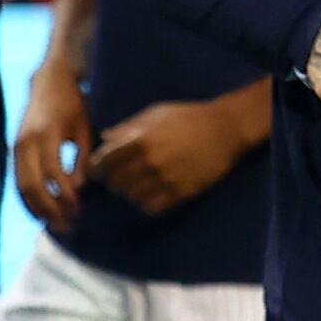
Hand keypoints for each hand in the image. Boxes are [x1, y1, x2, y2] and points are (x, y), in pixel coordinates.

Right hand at [12, 57, 91, 230]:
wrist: (49, 83)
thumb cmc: (73, 106)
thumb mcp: (85, 128)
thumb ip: (83, 158)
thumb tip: (79, 188)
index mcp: (47, 133)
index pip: (53, 173)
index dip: (66, 195)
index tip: (79, 209)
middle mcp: (26, 141)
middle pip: (33, 185)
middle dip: (50, 209)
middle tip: (68, 224)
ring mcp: (16, 146)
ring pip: (21, 187)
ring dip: (38, 209)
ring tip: (57, 224)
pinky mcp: (13, 150)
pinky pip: (18, 181)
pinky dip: (29, 200)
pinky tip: (43, 212)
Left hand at [90, 98, 252, 211]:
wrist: (225, 130)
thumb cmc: (188, 117)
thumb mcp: (155, 114)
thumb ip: (128, 127)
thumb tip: (105, 138)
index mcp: (140, 140)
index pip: (104, 162)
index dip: (95, 169)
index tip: (96, 172)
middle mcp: (150, 161)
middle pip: (116, 183)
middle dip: (112, 182)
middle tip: (116, 180)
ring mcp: (166, 179)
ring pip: (132, 197)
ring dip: (129, 194)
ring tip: (134, 187)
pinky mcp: (181, 192)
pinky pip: (152, 207)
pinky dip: (146, 204)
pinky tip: (149, 196)